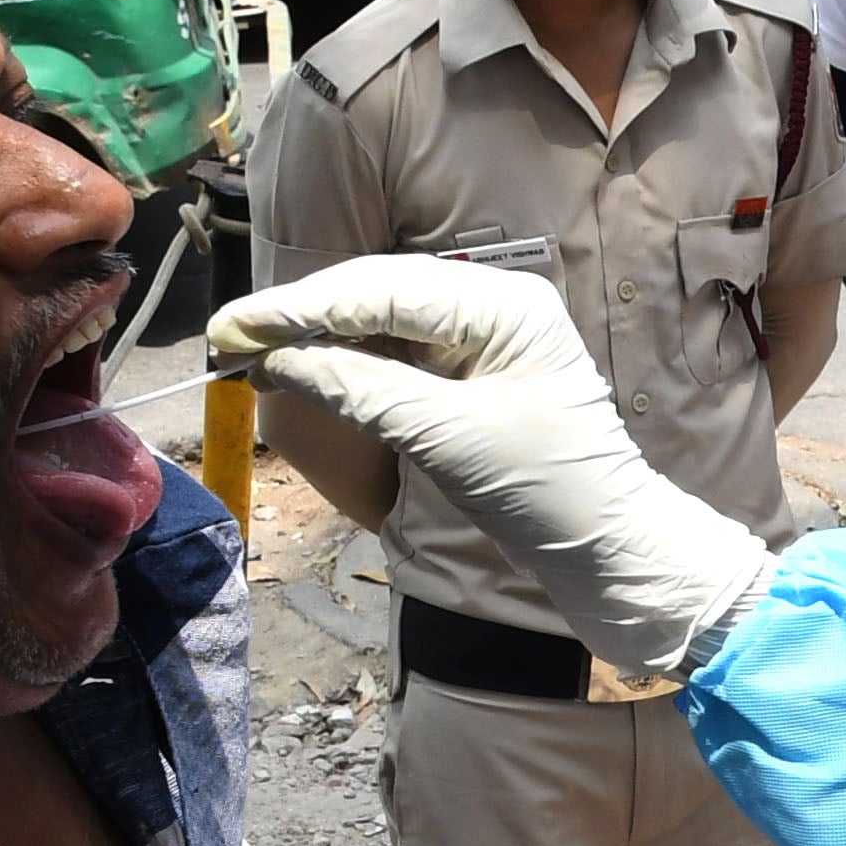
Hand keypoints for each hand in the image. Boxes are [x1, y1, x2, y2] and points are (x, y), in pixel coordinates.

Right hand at [213, 258, 778, 681]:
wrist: (618, 558)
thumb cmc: (550, 498)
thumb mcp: (447, 440)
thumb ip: (361, 389)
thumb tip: (279, 359)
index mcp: (503, 303)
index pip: (379, 287)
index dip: (298, 308)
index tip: (230, 326)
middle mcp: (495, 305)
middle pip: (376, 292)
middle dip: (301, 317)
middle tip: (227, 339)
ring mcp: (487, 340)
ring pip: (382, 321)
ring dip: (319, 338)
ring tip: (252, 355)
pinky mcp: (476, 378)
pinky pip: (399, 356)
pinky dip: (349, 365)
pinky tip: (305, 372)